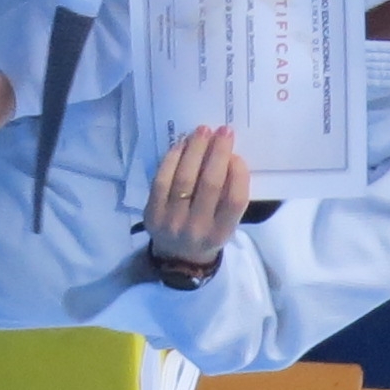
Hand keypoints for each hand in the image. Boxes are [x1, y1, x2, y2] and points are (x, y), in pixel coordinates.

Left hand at [145, 125, 251, 267]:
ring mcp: (172, 222)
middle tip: (224, 131)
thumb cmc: (207, 233)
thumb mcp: (226, 224)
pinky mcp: (152, 213)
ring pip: (185, 178)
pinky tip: (182, 144)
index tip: (237, 155)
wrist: (176, 257)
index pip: (234, 201)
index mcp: (221, 234)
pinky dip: (173, 158)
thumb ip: (230, 196)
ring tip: (203, 131)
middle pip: (209, 184)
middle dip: (218, 153)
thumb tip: (227, 156)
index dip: (238, 174)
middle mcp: (197, 229)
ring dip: (195, 149)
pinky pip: (162, 179)